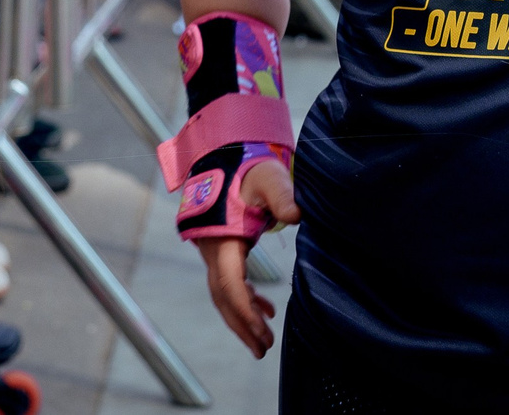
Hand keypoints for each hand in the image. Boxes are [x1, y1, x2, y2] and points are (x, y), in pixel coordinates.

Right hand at [197, 163, 301, 357]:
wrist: (228, 159)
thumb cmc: (249, 169)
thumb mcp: (268, 178)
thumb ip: (282, 195)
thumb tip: (296, 215)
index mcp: (221, 239)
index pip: (229, 284)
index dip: (244, 311)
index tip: (261, 332)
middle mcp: (212, 249)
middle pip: (223, 297)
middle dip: (241, 325)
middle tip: (263, 349)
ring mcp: (213, 251)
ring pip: (223, 294)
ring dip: (242, 317)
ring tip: (263, 340)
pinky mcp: (221, 250)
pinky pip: (229, 282)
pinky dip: (245, 299)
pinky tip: (264, 309)